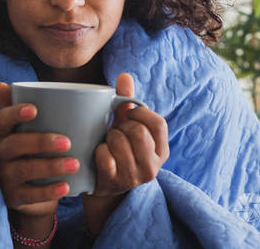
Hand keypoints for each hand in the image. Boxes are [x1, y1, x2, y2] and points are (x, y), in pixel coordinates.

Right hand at [0, 82, 78, 217]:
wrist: (13, 184)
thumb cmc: (20, 146)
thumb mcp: (16, 128)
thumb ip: (16, 105)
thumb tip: (1, 84)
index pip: (2, 120)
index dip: (16, 113)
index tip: (35, 109)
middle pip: (15, 146)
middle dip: (41, 142)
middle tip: (67, 141)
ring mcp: (3, 176)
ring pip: (24, 170)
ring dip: (51, 167)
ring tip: (75, 163)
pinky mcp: (12, 197)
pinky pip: (29, 195)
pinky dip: (48, 192)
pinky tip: (66, 187)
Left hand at [89, 73, 169, 196]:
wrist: (102, 183)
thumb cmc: (118, 147)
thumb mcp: (126, 125)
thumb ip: (127, 101)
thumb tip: (124, 75)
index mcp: (161, 150)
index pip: (158, 124)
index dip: (140, 113)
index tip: (129, 114)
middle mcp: (152, 167)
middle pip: (139, 132)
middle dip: (122, 126)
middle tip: (116, 130)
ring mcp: (134, 177)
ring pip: (120, 142)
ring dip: (109, 137)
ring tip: (108, 142)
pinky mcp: (114, 183)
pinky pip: (105, 157)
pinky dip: (98, 151)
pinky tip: (99, 153)